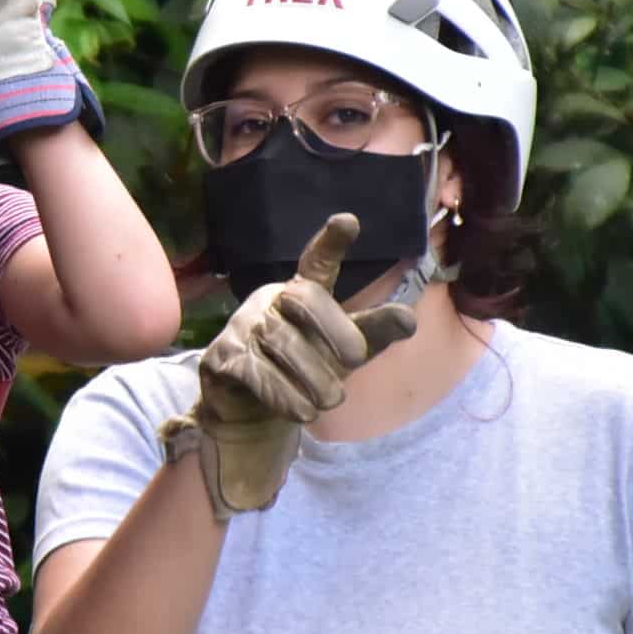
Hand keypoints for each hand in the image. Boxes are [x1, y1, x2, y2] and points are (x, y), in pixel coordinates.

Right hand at [187, 214, 415, 513]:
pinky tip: (301, 412)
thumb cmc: (301, 371)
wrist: (248, 410)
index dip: (331, 243)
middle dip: (335, 330)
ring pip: (281, 342)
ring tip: (329, 400)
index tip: (348, 221)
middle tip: (355, 362)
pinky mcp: (222, 357)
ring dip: (312, 376)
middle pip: (304, 301)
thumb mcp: (342, 353)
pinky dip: (283, 395)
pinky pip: (255, 371)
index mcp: (301, 293)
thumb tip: (409, 319)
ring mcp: (242, 326)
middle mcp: (270, 301)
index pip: (316, 263)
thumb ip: (371, 335)